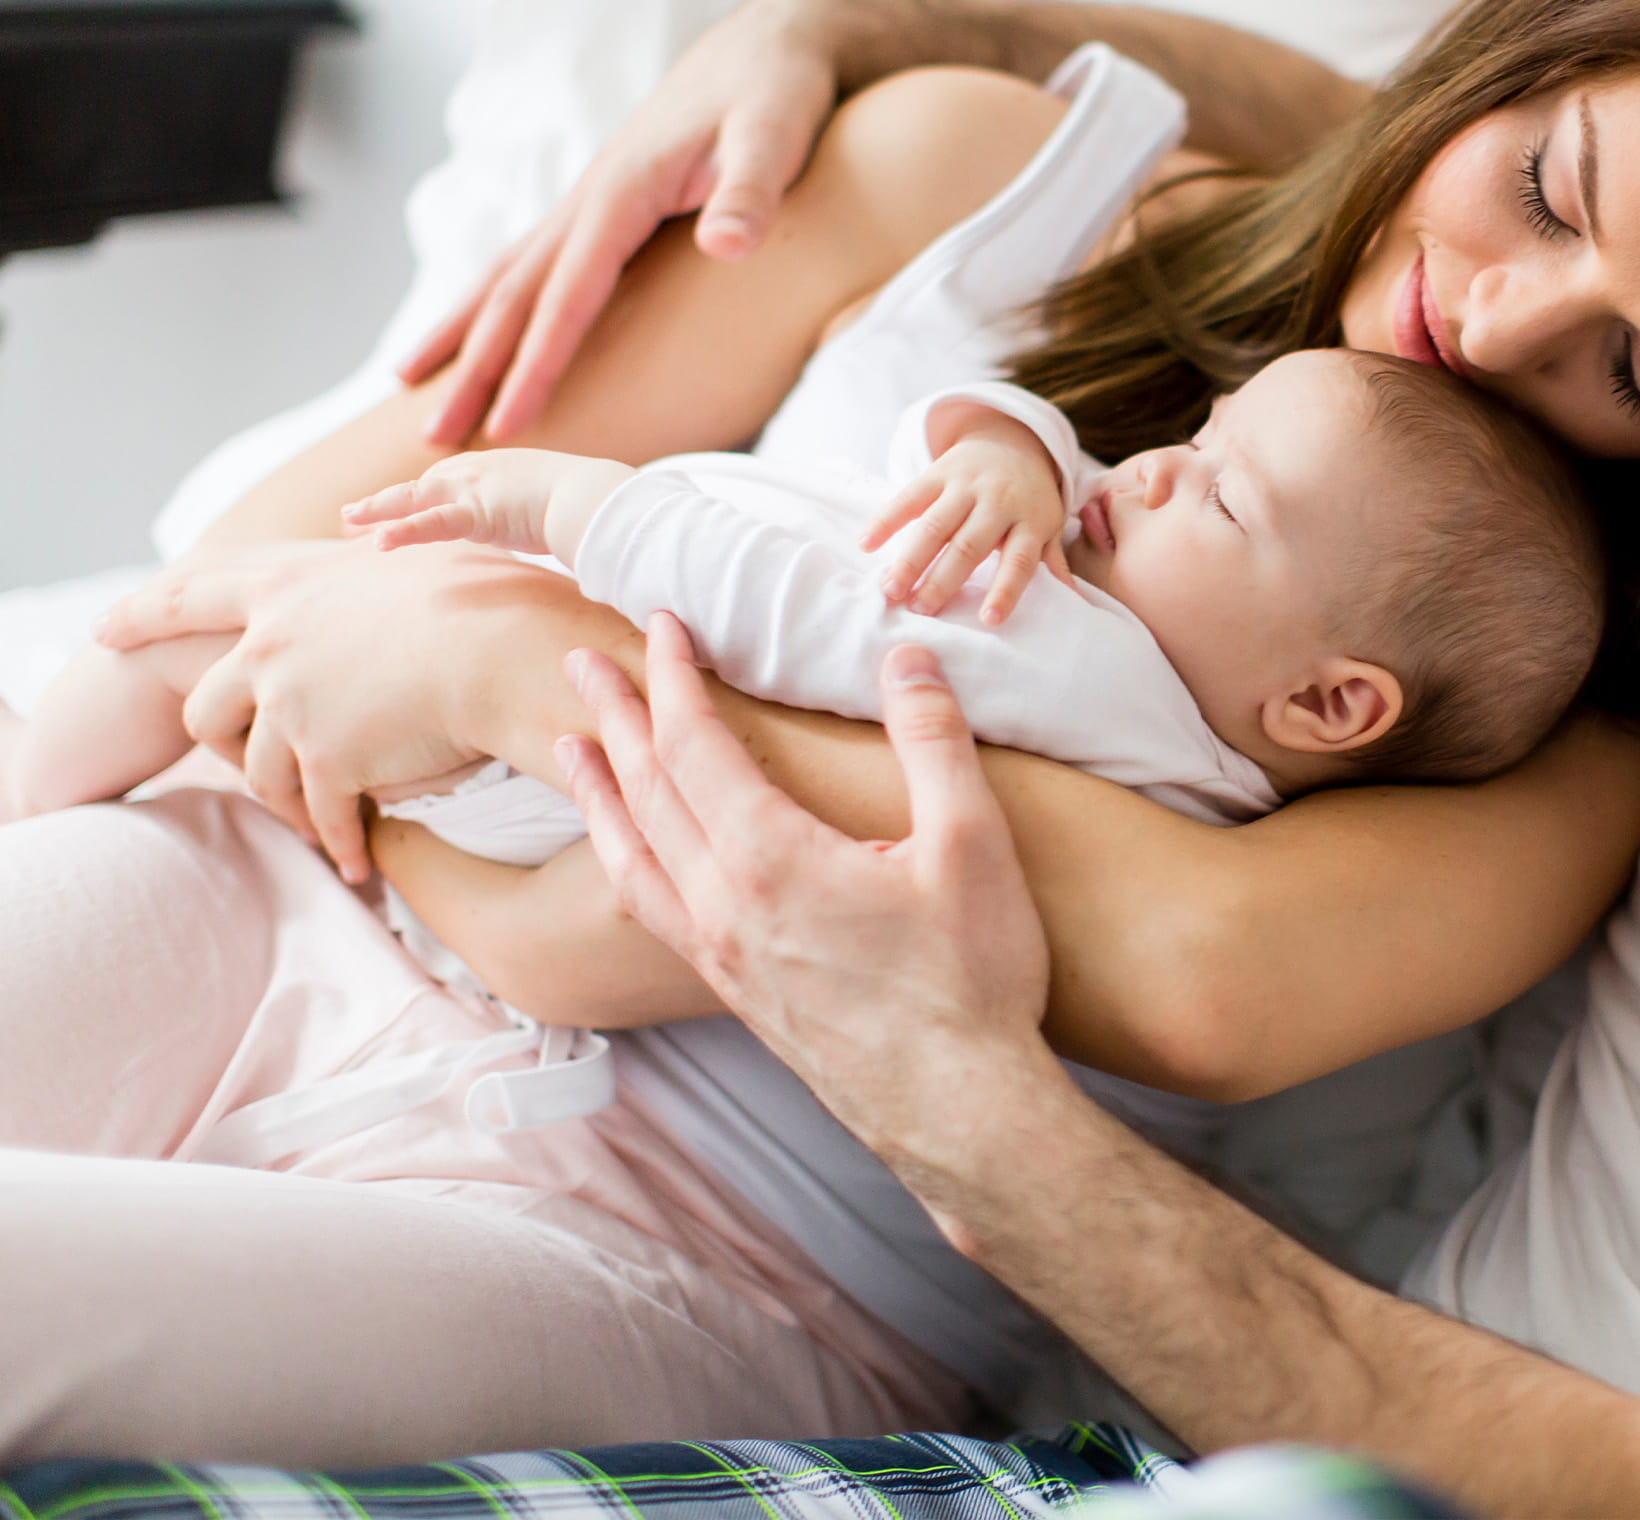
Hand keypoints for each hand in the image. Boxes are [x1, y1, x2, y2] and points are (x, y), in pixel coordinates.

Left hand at [99, 542, 522, 881]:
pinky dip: (337, 841)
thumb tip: (366, 529)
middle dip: (216, 743)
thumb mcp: (410, 552)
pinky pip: (321, 812)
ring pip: (259, 770)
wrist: (505, 648)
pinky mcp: (329, 758)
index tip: (104, 631)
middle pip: (208, 705)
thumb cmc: (485, 592)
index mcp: (287, 586)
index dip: (143, 614)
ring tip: (315, 825)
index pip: (190, 596)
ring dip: (286, 804)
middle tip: (225, 763)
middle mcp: (273, 645)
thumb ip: (369, 552)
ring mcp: (294, 705)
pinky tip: (354, 863)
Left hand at [344, 448, 633, 566]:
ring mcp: (475, 488)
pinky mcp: (478, 511)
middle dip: (385, 504)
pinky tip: (378, 543)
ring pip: (413, 499)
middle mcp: (480, 471)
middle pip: (421, 488)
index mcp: (498, 470)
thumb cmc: (595, 506)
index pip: (446, 484)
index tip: (392, 514)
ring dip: (377, 510)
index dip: (415, 500)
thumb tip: (563, 542)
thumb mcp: (562, 508)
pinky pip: (431, 524)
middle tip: (352, 520)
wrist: (603, 499)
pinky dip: (403, 531)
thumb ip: (548, 520)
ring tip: (348, 522)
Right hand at [402, 0, 843, 445]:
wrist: (769, 47)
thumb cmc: (777, 95)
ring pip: (507, 275)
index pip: (568, 297)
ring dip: (461, 335)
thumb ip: (753, 193)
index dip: (537, 365)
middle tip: (431, 439)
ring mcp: (588, 201)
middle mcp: (588, 198)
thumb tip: (729, 245)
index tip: (508, 427)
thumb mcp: (777, 137)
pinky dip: (494, 303)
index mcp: (621, 194)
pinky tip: (476, 331)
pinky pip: (532, 264)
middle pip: (514, 294)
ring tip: (412, 387)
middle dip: (473, 369)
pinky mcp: (603, 204)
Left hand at [557, 613, 1052, 1153]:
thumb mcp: (972, 845)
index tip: (660, 625)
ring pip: (632, 857)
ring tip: (571, 751)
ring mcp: (721, 955)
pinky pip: (652, 908)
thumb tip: (908, 657)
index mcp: (770, 859)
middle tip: (582, 662)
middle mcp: (723, 905)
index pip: (694, 745)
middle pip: (645, 792)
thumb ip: (935, 742)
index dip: (672, 678)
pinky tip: (632, 856)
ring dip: (599, 792)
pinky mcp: (735, 992)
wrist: (959, 1110)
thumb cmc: (971, 981)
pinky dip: (624, 860)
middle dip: (615, 718)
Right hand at [863, 412, 1072, 623]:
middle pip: (969, 545)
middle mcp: (999, 501)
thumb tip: (1076, 602)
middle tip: (919, 610)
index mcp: (1030, 520)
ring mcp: (968, 484)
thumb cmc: (1029, 499)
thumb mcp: (1047, 527)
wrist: (1011, 440)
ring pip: (936, 524)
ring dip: (911, 558)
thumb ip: (1052, 561)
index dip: (1007, 590)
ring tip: (890, 590)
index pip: (1020, 561)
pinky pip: (909, 496)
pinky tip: (867, 545)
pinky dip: (887, 519)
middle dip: (943, 579)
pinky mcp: (939, 471)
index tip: (989, 620)